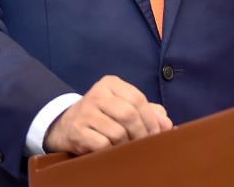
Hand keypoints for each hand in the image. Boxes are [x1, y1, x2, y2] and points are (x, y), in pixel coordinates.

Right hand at [44, 75, 172, 154]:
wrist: (65, 125)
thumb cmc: (102, 116)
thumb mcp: (123, 106)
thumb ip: (148, 112)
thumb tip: (167, 124)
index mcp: (111, 84)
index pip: (138, 99)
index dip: (151, 118)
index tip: (157, 133)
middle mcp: (97, 94)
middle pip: (129, 114)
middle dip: (141, 133)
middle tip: (145, 144)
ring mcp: (85, 112)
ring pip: (118, 132)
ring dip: (126, 144)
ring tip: (127, 147)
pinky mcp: (77, 130)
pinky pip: (103, 144)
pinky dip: (112, 150)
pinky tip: (111, 150)